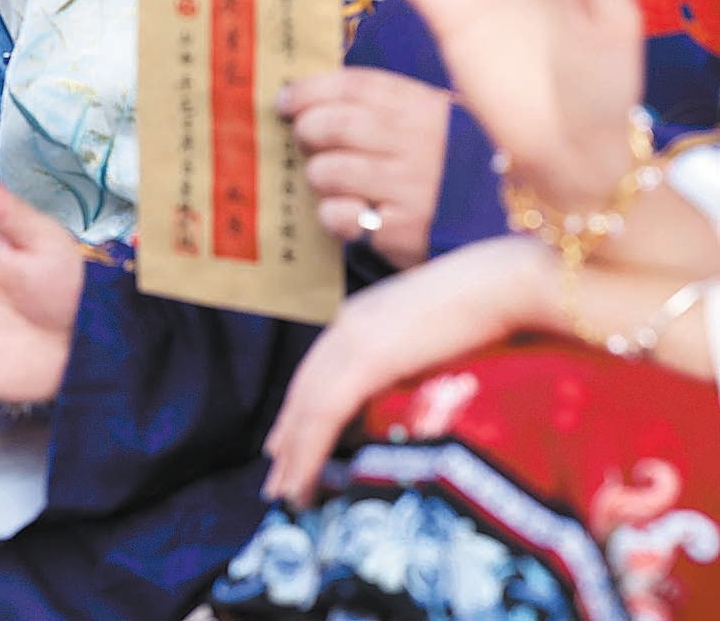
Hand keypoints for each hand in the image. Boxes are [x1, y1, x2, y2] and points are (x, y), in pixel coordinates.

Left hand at [261, 235, 546, 505]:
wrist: (503, 284)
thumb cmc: (489, 306)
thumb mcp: (434, 336)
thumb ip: (409, 360)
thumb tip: (403, 395)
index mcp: (358, 317)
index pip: (316, 371)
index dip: (298, 409)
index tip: (286, 442)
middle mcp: (345, 327)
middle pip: (303, 392)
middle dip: (287, 438)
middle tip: (274, 479)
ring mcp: (352, 342)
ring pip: (308, 409)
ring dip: (294, 456)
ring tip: (285, 493)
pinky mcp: (366, 361)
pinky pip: (326, 414)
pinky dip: (310, 451)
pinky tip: (304, 478)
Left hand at [278, 68, 446, 269]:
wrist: (510, 227)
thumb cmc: (457, 168)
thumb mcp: (437, 122)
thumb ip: (386, 106)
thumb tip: (314, 98)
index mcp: (425, 109)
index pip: (355, 86)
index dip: (310, 90)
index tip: (285, 100)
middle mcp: (418, 144)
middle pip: (334, 125)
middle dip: (307, 131)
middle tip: (304, 140)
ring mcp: (411, 189)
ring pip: (328, 171)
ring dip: (317, 174)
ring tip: (330, 180)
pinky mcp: (401, 231)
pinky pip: (339, 215)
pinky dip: (332, 214)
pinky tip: (349, 214)